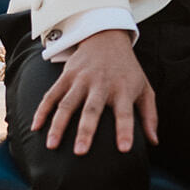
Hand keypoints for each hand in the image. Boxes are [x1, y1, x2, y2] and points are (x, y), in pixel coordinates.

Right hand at [30, 29, 158, 154]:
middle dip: (86, 131)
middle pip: (92, 109)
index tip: (124, 149)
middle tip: (80, 152)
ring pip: (67, 104)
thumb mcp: (145, 88)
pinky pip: (51, 95)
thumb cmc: (128, 71)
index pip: (125, 113)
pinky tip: (35, 127)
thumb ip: (149, 116)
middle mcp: (101, 84)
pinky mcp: (66, 76)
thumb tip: (154, 142)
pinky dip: (42, 110)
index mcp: (123, 89)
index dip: (125, 130)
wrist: (107, 37)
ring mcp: (81, 79)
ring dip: (58, 125)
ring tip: (51, 145)